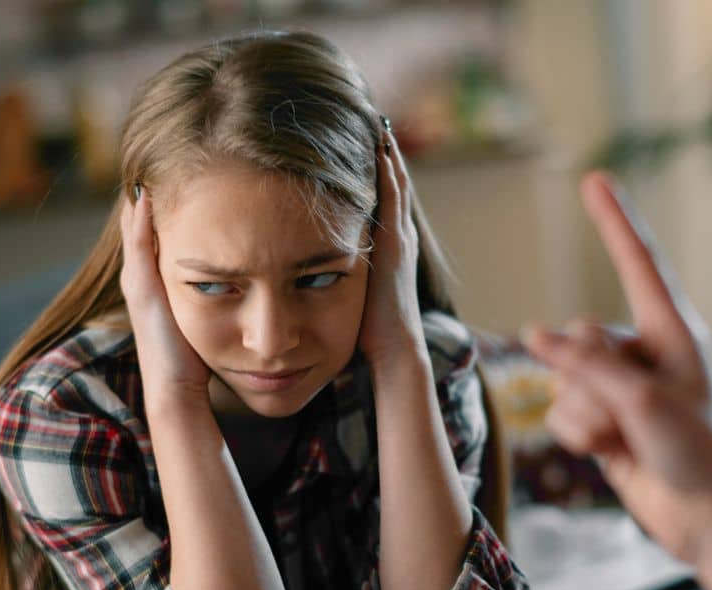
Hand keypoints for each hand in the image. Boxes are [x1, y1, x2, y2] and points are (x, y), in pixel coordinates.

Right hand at [120, 185, 211, 407]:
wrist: (178, 390)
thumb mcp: (205, 317)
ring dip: (140, 202)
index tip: (176, 180)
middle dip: (146, 198)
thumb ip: (214, 296)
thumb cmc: (196, 360)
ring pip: (134, 232)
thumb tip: (238, 278)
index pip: (154, 239)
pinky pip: (139, 248)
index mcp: (156, 286)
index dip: (161, 211)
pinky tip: (147, 195)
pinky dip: (141, 222)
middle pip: (139, 229)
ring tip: (147, 169)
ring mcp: (138, 285)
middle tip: (152, 163)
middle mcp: (141, 281)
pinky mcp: (143, 292)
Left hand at [358, 125, 425, 367]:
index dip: (377, 170)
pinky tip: (381, 146)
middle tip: (376, 119)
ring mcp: (400, 237)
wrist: (392, 348)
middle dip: (385, 152)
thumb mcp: (350, 289)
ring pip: (396, 183)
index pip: (384, 199)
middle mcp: (399, 236)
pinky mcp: (396, 242)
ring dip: (388, 152)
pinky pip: (393, 196)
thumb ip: (337, 270)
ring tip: (379, 122)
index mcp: (389, 247)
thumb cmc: (368, 329)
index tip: (364, 141)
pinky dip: (389, 170)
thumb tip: (310, 264)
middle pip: (394, 183)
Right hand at [522, 172, 711, 565]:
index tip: (594, 178)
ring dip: (585, 415)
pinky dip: (579, 435)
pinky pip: (561, 411)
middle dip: (589, 380)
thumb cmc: (697, 451)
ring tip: (624, 440)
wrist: (707, 519)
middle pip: (580, 337)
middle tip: (629, 415)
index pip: (637, 262)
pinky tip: (610, 455)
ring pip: (564, 381)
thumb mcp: (642, 399)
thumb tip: (535, 334)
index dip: (614, 219)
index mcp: (672, 330)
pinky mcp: (603, 421)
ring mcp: (620, 388)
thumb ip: (584, 363)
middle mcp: (643, 353)